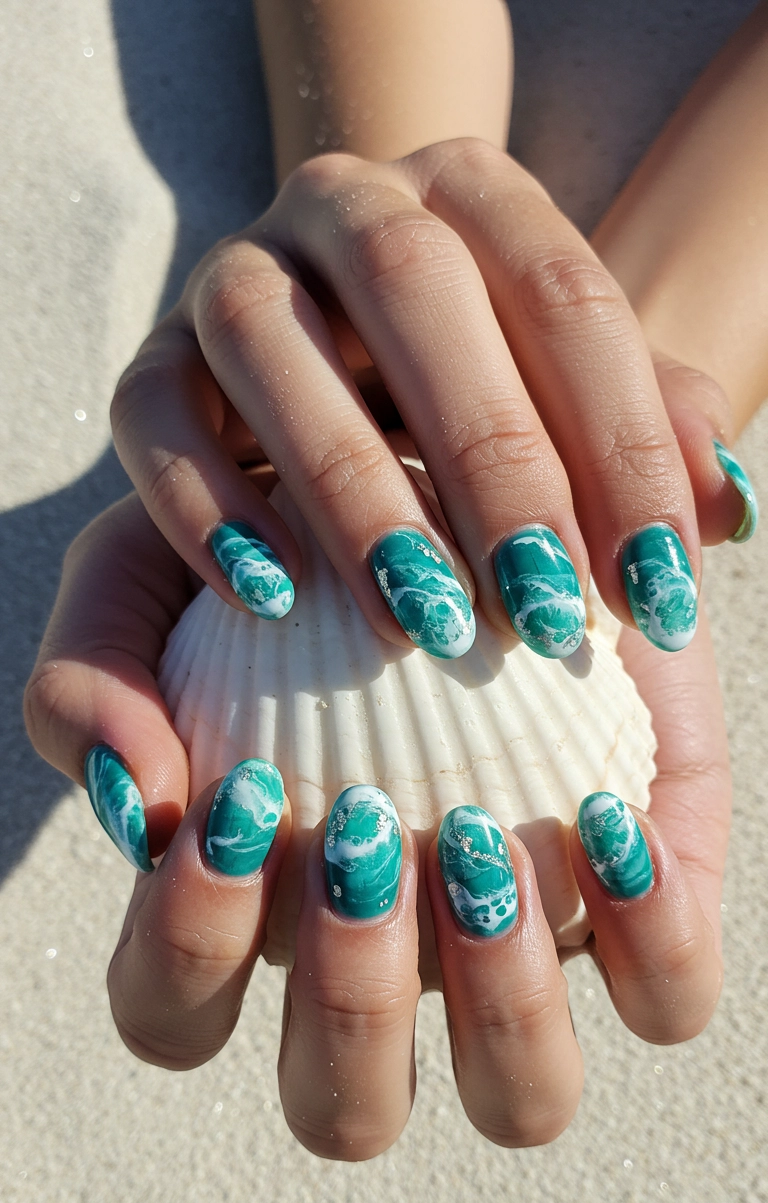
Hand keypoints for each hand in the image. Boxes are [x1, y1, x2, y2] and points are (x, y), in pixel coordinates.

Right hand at [25, 486, 726, 1157]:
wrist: (453, 476)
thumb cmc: (286, 545)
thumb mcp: (148, 573)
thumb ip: (91, 682)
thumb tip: (141, 808)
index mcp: (252, 916)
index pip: (181, 1014)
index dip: (192, 948)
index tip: (240, 802)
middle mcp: (386, 962)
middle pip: (346, 1109)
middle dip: (350, 1006)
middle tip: (364, 846)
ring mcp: (520, 953)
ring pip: (523, 1098)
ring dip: (500, 1003)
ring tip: (482, 842)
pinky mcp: (644, 906)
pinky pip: (668, 995)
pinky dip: (648, 936)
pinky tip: (610, 820)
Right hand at [110, 139, 750, 663]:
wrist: (336, 365)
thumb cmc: (474, 393)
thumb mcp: (569, 398)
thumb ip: (651, 434)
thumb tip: (724, 512)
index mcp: (472, 193)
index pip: (564, 294)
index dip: (622, 446)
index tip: (658, 590)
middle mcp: (346, 203)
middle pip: (418, 295)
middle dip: (493, 464)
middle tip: (543, 613)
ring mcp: (235, 270)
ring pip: (268, 342)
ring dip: (350, 488)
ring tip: (419, 620)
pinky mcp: (154, 360)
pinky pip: (150, 415)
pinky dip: (205, 505)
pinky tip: (271, 597)